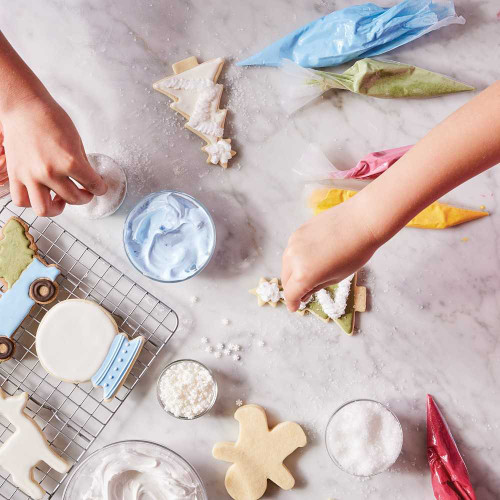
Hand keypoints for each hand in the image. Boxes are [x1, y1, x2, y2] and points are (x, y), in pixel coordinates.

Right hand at [1, 96, 106, 216]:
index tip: (100, 188)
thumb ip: (82, 164)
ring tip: (62, 200)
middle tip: (85, 192)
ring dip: (57, 208)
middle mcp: (49, 172)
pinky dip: (32, 202)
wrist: (24, 107)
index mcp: (70, 162)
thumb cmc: (50, 118)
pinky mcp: (15, 175)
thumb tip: (89, 180)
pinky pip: (21, 200)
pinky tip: (41, 194)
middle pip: (74, 199)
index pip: (93, 185)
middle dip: (84, 197)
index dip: (100, 188)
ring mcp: (30, 176)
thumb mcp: (76, 142)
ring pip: (44, 209)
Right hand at [281, 195, 379, 311]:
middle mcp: (294, 259)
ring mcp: (294, 243)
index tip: (294, 307)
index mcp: (304, 275)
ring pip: (286, 263)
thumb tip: (305, 292)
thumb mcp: (337, 277)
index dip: (292, 303)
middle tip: (304, 292)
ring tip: (309, 272)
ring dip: (293, 272)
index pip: (290, 294)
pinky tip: (312, 256)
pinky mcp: (297, 232)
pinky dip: (297, 257)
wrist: (361, 221)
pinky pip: (292, 250)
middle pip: (285, 279)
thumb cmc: (355, 252)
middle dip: (293, 288)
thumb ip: (316, 286)